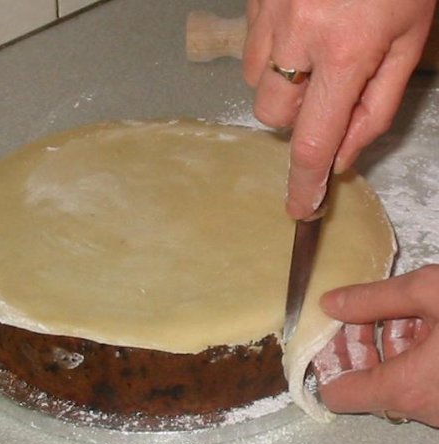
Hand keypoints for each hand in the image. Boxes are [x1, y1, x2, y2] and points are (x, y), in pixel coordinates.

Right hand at [243, 0, 435, 218]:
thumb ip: (376, 106)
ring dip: (281, 86)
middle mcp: (299, 36)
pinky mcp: (255, 0)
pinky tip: (296, 31)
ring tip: (310, 55)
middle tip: (324, 91)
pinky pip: (249, 50)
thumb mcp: (409, 42)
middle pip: (272, 115)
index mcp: (347, 50)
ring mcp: (269, 14)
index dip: (304, 182)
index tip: (299, 209)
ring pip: (256, 85)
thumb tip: (341, 158)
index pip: (314, 139)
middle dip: (295, 117)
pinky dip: (270, 56)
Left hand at [313, 265, 438, 425]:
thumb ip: (373, 298)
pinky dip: (414, 355)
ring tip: (404, 310)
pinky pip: (422, 381)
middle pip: (365, 381)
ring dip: (388, 343)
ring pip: (395, 379)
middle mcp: (424, 408)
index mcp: (407, 388)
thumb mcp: (430, 292)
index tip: (330, 330)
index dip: (326, 360)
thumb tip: (328, 303)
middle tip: (364, 311)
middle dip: (358, 342)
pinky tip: (425, 323)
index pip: (336, 393)